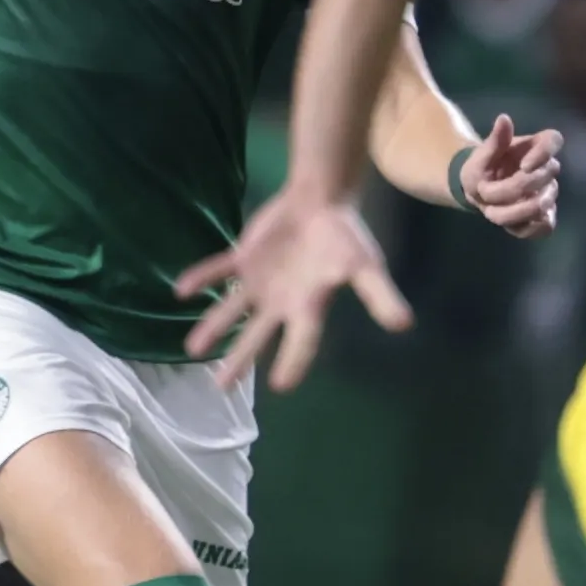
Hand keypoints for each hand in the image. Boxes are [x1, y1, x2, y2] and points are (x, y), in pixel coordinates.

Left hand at [175, 189, 411, 392]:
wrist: (324, 198)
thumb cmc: (345, 235)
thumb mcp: (366, 267)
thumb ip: (379, 296)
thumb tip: (404, 324)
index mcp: (308, 306)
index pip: (300, 342)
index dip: (292, 362)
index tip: (280, 385)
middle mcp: (280, 301)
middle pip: (257, 336)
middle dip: (239, 360)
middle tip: (222, 387)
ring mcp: (259, 281)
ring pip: (232, 309)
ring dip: (213, 326)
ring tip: (192, 349)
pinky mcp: (244, 258)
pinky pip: (218, 269)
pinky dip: (201, 277)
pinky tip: (180, 290)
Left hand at [458, 112, 562, 238]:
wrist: (480, 189)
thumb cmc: (482, 167)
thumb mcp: (480, 155)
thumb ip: (494, 140)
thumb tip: (504, 119)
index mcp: (535, 146)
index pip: (554, 140)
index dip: (543, 153)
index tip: (523, 166)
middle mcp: (547, 168)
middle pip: (543, 178)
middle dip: (509, 189)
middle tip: (483, 192)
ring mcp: (548, 193)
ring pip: (541, 205)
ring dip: (511, 212)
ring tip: (489, 211)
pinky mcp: (546, 216)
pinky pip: (545, 227)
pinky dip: (525, 228)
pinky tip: (507, 225)